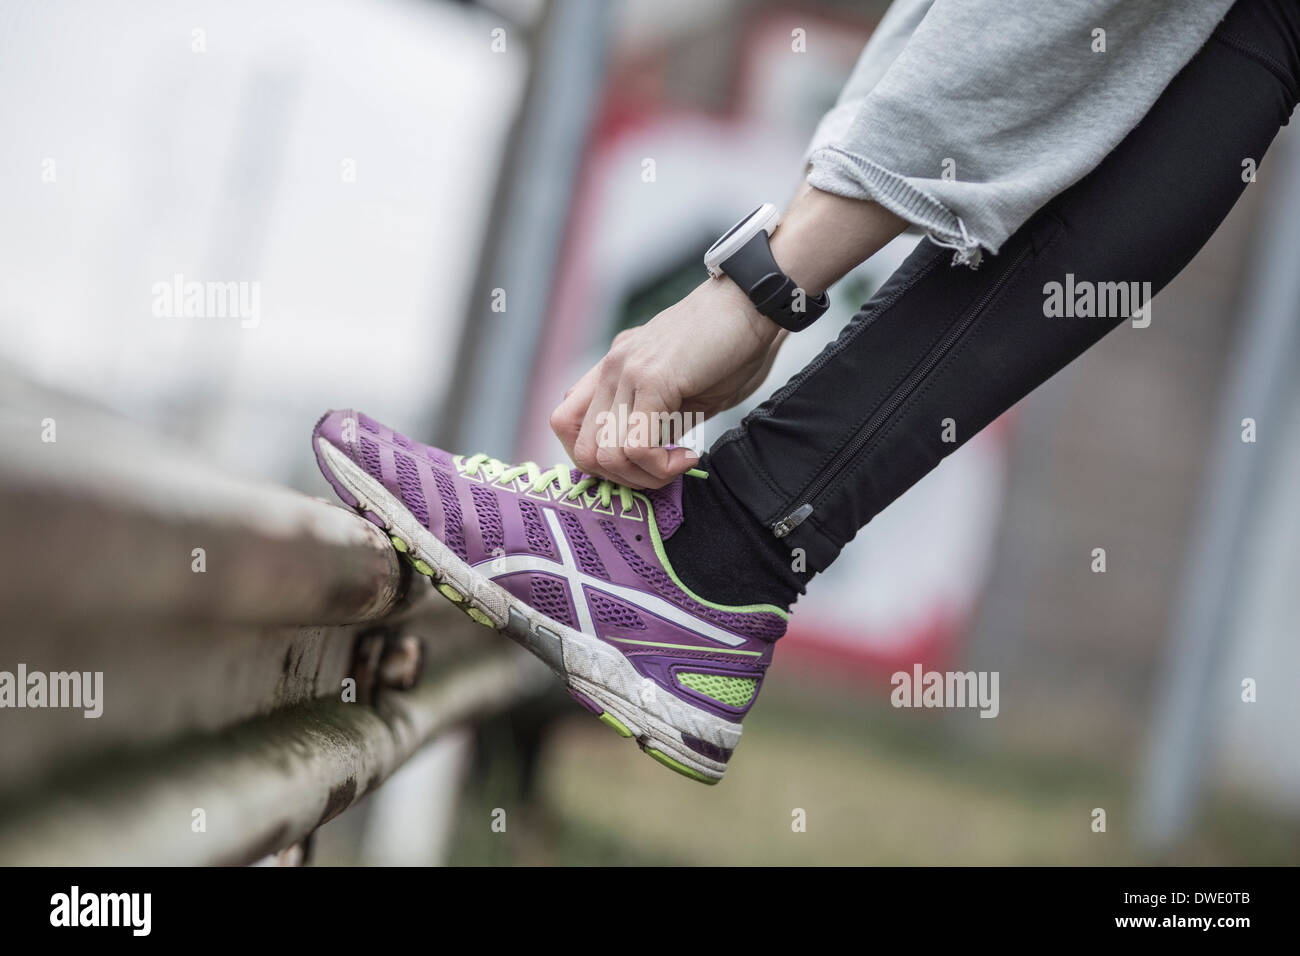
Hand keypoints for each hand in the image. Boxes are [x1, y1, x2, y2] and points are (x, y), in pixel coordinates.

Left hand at [549, 277, 784, 487]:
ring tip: (679, 464)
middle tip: (663, 472)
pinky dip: (662, 466)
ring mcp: (626, 371)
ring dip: (645, 476)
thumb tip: (650, 460)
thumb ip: (659, 420)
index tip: (642, 465)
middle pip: (582, 449)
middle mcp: (610, 368)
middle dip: (623, 479)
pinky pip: (636, 445)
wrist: (754, 302)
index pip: (567, 423)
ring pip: (605, 455)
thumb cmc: (731, 346)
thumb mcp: (684, 391)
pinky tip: (690, 456)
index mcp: (613, 370)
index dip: (599, 459)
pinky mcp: (651, 379)